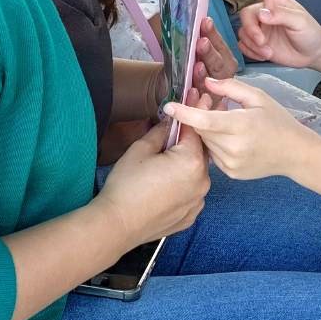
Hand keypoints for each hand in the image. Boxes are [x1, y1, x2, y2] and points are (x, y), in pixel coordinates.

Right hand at [95, 116, 210, 245]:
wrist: (117, 224)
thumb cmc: (126, 186)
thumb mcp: (140, 150)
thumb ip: (160, 132)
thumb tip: (170, 122)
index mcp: (191, 161)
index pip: (195, 129)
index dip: (193, 110)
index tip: (196, 95)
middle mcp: (202, 181)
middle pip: (198, 152)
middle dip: (187, 140)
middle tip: (175, 130)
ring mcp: (198, 201)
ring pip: (195, 174)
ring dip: (185, 165)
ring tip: (164, 164)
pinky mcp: (191, 216)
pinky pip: (191, 194)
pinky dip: (183, 186)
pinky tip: (165, 185)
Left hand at [163, 76, 311, 181]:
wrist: (295, 154)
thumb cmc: (277, 121)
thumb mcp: (258, 97)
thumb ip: (230, 87)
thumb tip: (206, 82)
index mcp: (240, 126)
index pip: (204, 121)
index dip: (184, 113)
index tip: (168, 106)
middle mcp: (233, 148)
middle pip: (201, 130)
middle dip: (200, 116)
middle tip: (212, 104)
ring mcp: (231, 164)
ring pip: (205, 143)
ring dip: (208, 130)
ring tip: (227, 122)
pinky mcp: (231, 173)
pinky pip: (212, 155)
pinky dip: (215, 144)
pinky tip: (231, 138)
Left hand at [192, 16, 237, 101]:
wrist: (187, 99)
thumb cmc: (191, 72)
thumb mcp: (198, 56)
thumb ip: (203, 41)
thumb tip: (198, 20)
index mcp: (225, 62)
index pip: (219, 46)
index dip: (213, 35)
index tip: (205, 21)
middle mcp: (224, 77)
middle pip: (217, 65)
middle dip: (209, 53)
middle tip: (201, 41)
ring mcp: (216, 94)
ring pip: (209, 83)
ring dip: (202, 74)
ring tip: (197, 64)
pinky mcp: (206, 109)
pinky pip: (201, 103)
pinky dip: (196, 97)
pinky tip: (191, 90)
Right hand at [230, 0, 320, 68]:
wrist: (312, 54)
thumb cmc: (310, 32)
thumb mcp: (300, 22)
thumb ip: (281, 15)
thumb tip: (261, 14)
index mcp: (275, 0)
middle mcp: (265, 12)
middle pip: (246, 15)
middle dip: (251, 30)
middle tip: (262, 42)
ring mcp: (260, 28)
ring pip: (243, 33)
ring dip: (253, 45)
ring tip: (268, 53)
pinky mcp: (257, 43)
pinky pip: (243, 45)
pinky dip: (251, 52)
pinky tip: (264, 56)